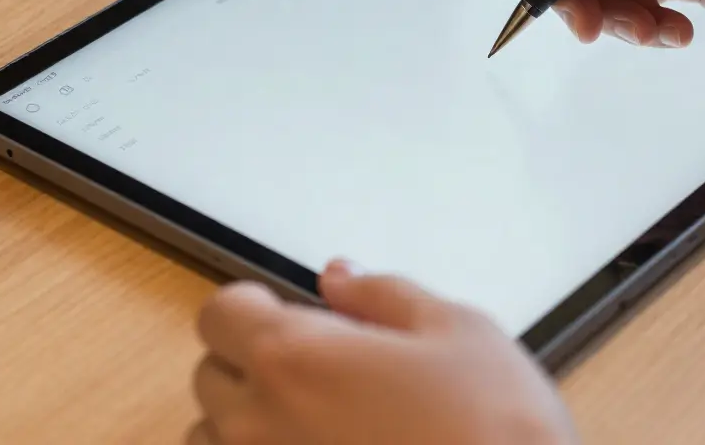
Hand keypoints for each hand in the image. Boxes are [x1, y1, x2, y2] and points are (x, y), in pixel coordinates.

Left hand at [189, 261, 575, 444]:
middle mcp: (260, 428)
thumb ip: (382, 294)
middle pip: (208, 377)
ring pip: (213, 442)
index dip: (252, 305)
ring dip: (245, 426)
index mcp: (295, 359)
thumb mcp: (455, 328)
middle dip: (251, 361)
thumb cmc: (496, 429)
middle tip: (316, 366)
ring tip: (316, 423)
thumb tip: (338, 276)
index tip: (288, 311)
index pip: (220, 314)